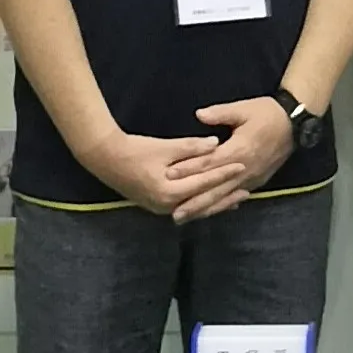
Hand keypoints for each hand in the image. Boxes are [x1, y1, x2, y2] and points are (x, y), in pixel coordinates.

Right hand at [80, 130, 245, 219]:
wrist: (105, 158)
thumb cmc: (135, 150)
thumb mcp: (165, 147)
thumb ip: (191, 147)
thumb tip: (216, 144)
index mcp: (170, 191)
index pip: (204, 182)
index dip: (224, 173)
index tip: (243, 165)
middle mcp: (167, 205)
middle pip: (203, 202)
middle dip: (225, 197)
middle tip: (247, 190)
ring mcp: (161, 208)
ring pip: (195, 208)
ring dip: (215, 203)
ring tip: (236, 199)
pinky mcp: (157, 206)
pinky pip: (185, 207)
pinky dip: (200, 204)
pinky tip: (211, 200)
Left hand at [166, 98, 296, 223]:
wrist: (294, 124)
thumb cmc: (267, 114)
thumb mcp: (244, 109)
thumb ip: (221, 113)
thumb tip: (199, 114)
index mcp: (239, 150)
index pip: (209, 162)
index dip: (189, 168)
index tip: (169, 174)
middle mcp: (244, 169)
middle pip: (215, 188)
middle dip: (194, 202)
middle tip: (174, 214)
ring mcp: (251, 178)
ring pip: (225, 197)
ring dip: (205, 209)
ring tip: (187, 218)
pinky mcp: (256, 182)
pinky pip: (235, 197)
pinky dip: (221, 206)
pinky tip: (209, 212)